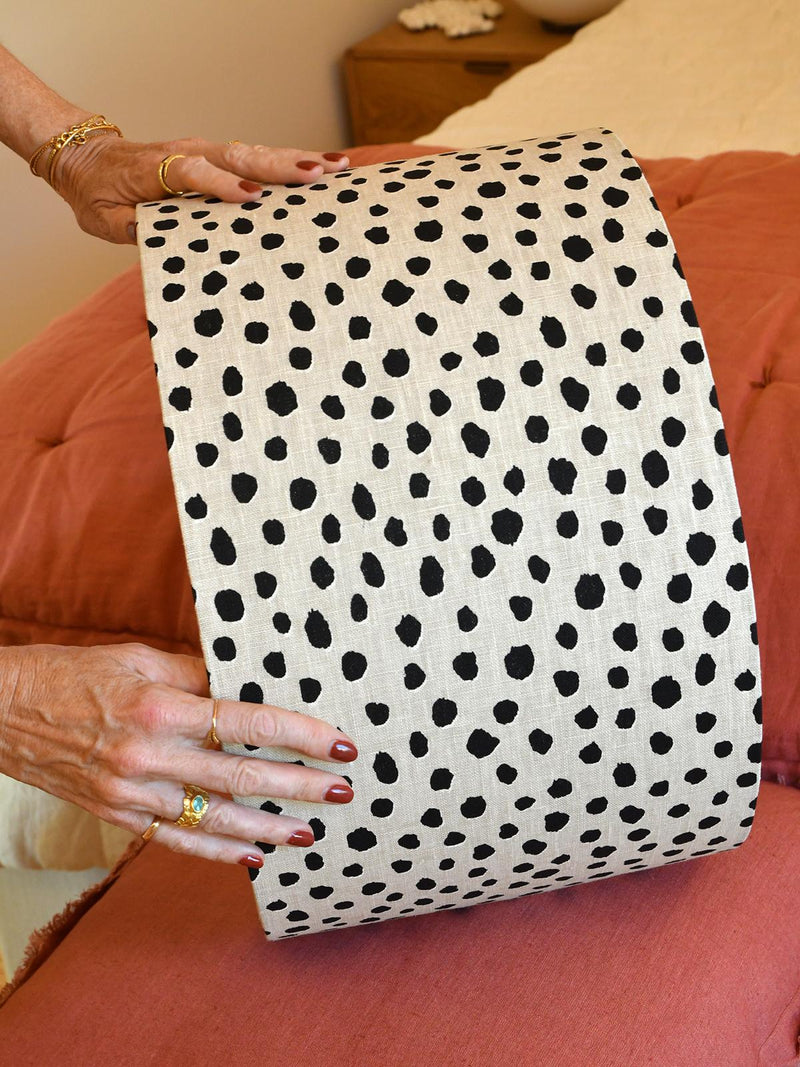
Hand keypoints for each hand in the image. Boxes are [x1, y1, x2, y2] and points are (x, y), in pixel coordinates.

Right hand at [0, 642, 358, 867]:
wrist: (1, 711)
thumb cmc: (73, 673)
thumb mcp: (138, 656)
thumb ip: (196, 673)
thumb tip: (246, 684)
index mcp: (161, 708)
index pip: (248, 722)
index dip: (300, 734)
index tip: (339, 744)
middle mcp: (150, 755)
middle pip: (242, 776)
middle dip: (300, 786)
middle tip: (344, 791)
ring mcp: (133, 792)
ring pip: (215, 816)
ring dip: (268, 827)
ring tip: (310, 832)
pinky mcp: (118, 814)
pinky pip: (176, 839)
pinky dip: (217, 850)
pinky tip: (252, 856)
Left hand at [50, 134, 350, 244]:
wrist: (88, 158)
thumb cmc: (98, 194)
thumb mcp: (103, 220)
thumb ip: (130, 229)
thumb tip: (156, 238)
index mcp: (157, 169)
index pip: (193, 172)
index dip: (221, 184)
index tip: (251, 197)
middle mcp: (188, 153)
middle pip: (238, 156)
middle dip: (279, 167)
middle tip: (318, 174)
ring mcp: (205, 151)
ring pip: (254, 153)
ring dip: (295, 160)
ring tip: (336, 167)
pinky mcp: (217, 157)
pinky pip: (254, 158)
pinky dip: (288, 161)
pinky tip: (321, 167)